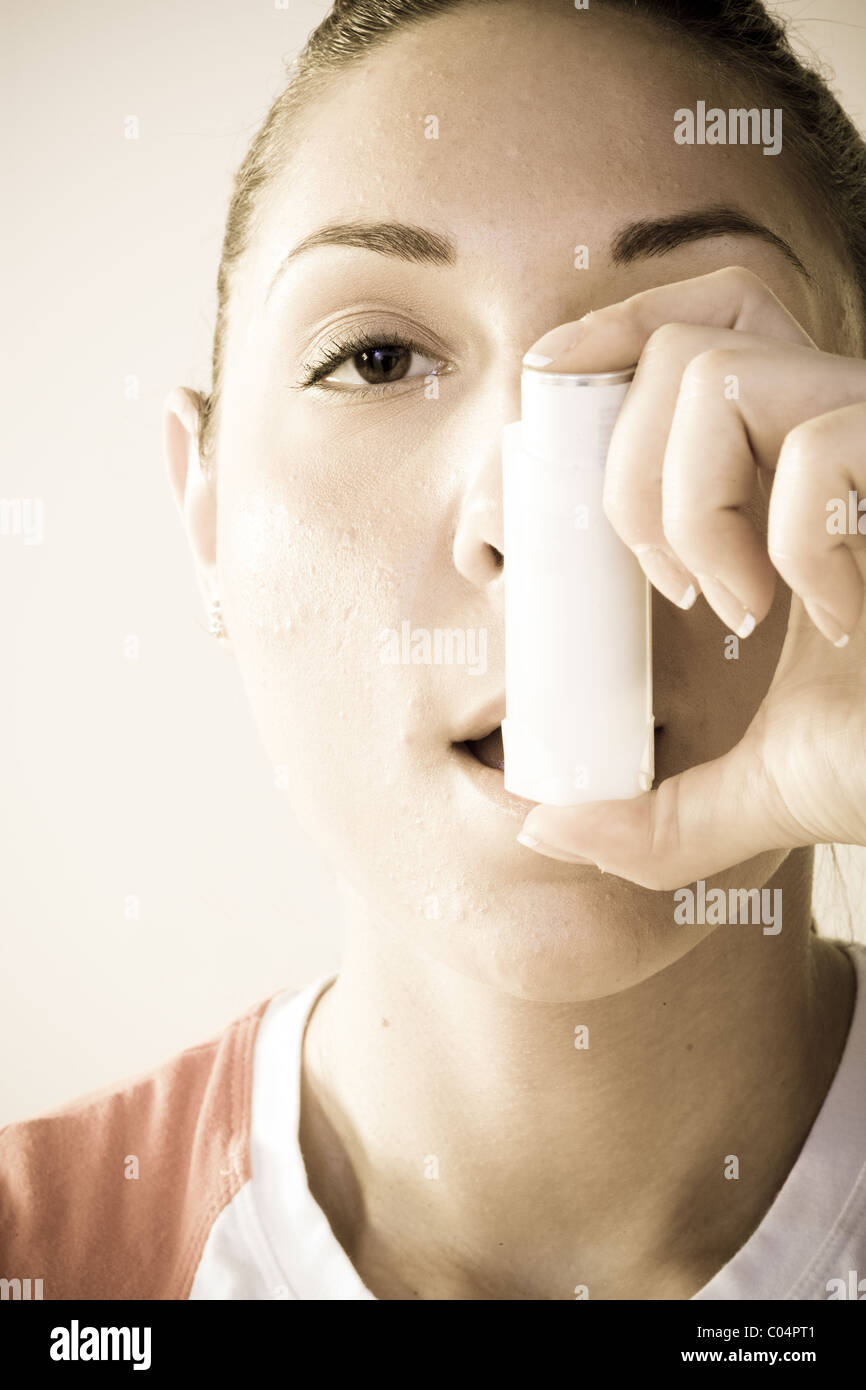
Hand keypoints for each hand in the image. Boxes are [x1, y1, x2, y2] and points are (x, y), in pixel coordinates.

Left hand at [518, 266, 865, 888]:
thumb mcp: (761, 791)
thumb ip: (657, 815)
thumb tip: (545, 828)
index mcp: (784, 483)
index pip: (687, 343)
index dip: (605, 352)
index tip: (545, 432)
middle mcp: (835, 436)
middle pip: (682, 332)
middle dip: (623, 469)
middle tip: (668, 587)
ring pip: (715, 370)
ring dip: (691, 508)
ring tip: (742, 608)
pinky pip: (817, 446)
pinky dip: (795, 543)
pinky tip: (839, 615)